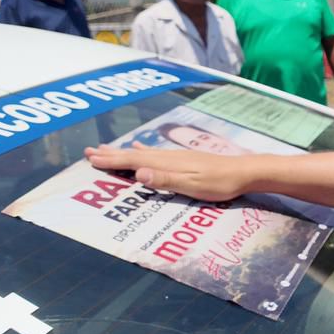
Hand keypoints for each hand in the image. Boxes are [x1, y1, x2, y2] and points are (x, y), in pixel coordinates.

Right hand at [84, 143, 253, 201]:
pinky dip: (142, 151)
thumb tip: (139, 173)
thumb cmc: (220, 183)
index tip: (91, 159)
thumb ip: (166, 180)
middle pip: (134, 155)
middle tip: (88, 151)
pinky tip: (140, 148)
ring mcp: (177, 157)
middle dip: (111, 154)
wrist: (245, 172)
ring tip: (106, 148)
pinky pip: (155, 153)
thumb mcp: (192, 185)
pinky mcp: (185, 159)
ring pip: (142, 153)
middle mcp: (169, 157)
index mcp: (168, 164)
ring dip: (122, 152)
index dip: (112, 160)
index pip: (134, 161)